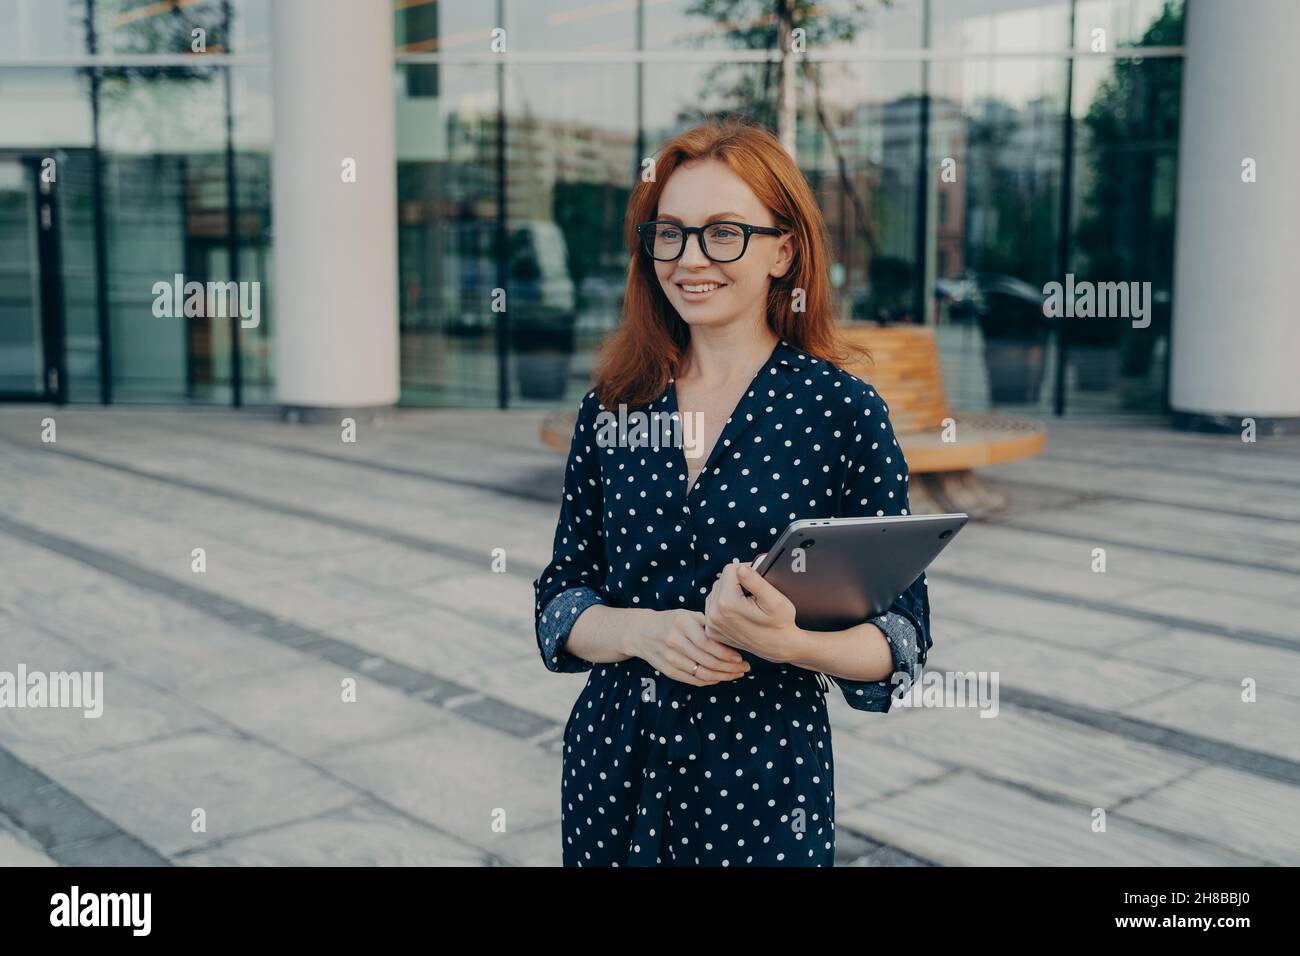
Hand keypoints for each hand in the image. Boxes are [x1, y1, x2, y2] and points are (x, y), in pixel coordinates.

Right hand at [627, 609, 750, 685]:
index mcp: (682, 624)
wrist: (641, 632)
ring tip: (736, 674)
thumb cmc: (671, 622)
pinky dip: (710, 681)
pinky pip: (694, 680)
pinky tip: (721, 677)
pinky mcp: (668, 671)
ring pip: (702, 674)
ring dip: (723, 677)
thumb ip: (707, 624)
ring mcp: (670, 658)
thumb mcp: (687, 614)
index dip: (726, 654)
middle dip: (730, 667)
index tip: (740, 657)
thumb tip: (733, 637)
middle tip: (744, 668)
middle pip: (708, 661)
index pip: (708, 644)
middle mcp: (674, 641)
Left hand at [703, 557, 803, 663]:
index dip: (746, 569)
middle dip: (736, 581)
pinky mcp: (711, 630)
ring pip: (715, 592)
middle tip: (753, 592)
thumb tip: (741, 569)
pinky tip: (737, 610)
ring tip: (745, 601)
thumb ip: (757, 582)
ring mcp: (711, 624)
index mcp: (728, 603)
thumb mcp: (775, 600)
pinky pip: (712, 607)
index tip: (757, 578)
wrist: (778, 647)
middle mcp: (714, 614)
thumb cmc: (780, 623)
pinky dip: (723, 605)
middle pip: (721, 580)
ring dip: (728, 592)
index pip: (730, 570)